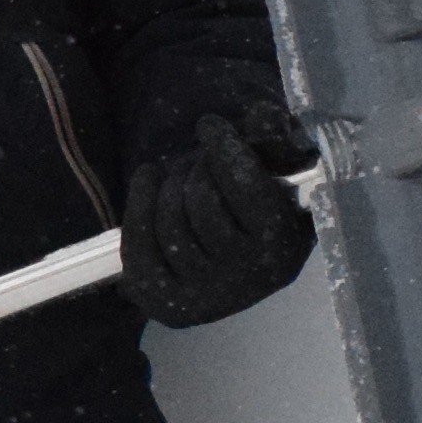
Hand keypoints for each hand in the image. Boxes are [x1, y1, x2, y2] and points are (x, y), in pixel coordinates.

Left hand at [123, 99, 318, 326]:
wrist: (242, 266)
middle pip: (203, 202)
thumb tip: (259, 119)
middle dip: (195, 168)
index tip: (208, 126)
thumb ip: (275, 137)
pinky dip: (137, 205)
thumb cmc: (260, 205)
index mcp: (283, 243)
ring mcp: (206, 296)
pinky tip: (148, 182)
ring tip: (176, 175)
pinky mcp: (169, 303)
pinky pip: (140, 247)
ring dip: (167, 185)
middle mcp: (248, 277)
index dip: (222, 147)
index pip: (245, 186)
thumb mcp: (280, 168)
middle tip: (196, 160)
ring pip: (170, 224)